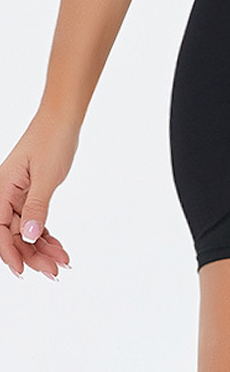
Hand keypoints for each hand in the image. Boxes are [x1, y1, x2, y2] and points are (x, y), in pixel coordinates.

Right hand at [0, 106, 78, 279]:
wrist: (62, 119)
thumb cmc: (52, 140)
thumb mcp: (46, 176)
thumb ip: (36, 208)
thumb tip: (28, 237)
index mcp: (2, 189)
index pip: (0, 230)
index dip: (10, 253)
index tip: (24, 271)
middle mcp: (6, 194)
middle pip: (13, 234)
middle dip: (32, 255)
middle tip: (53, 271)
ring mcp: (18, 195)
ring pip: (26, 230)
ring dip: (42, 248)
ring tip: (61, 262)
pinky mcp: (31, 194)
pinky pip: (35, 221)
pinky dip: (46, 235)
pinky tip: (58, 248)